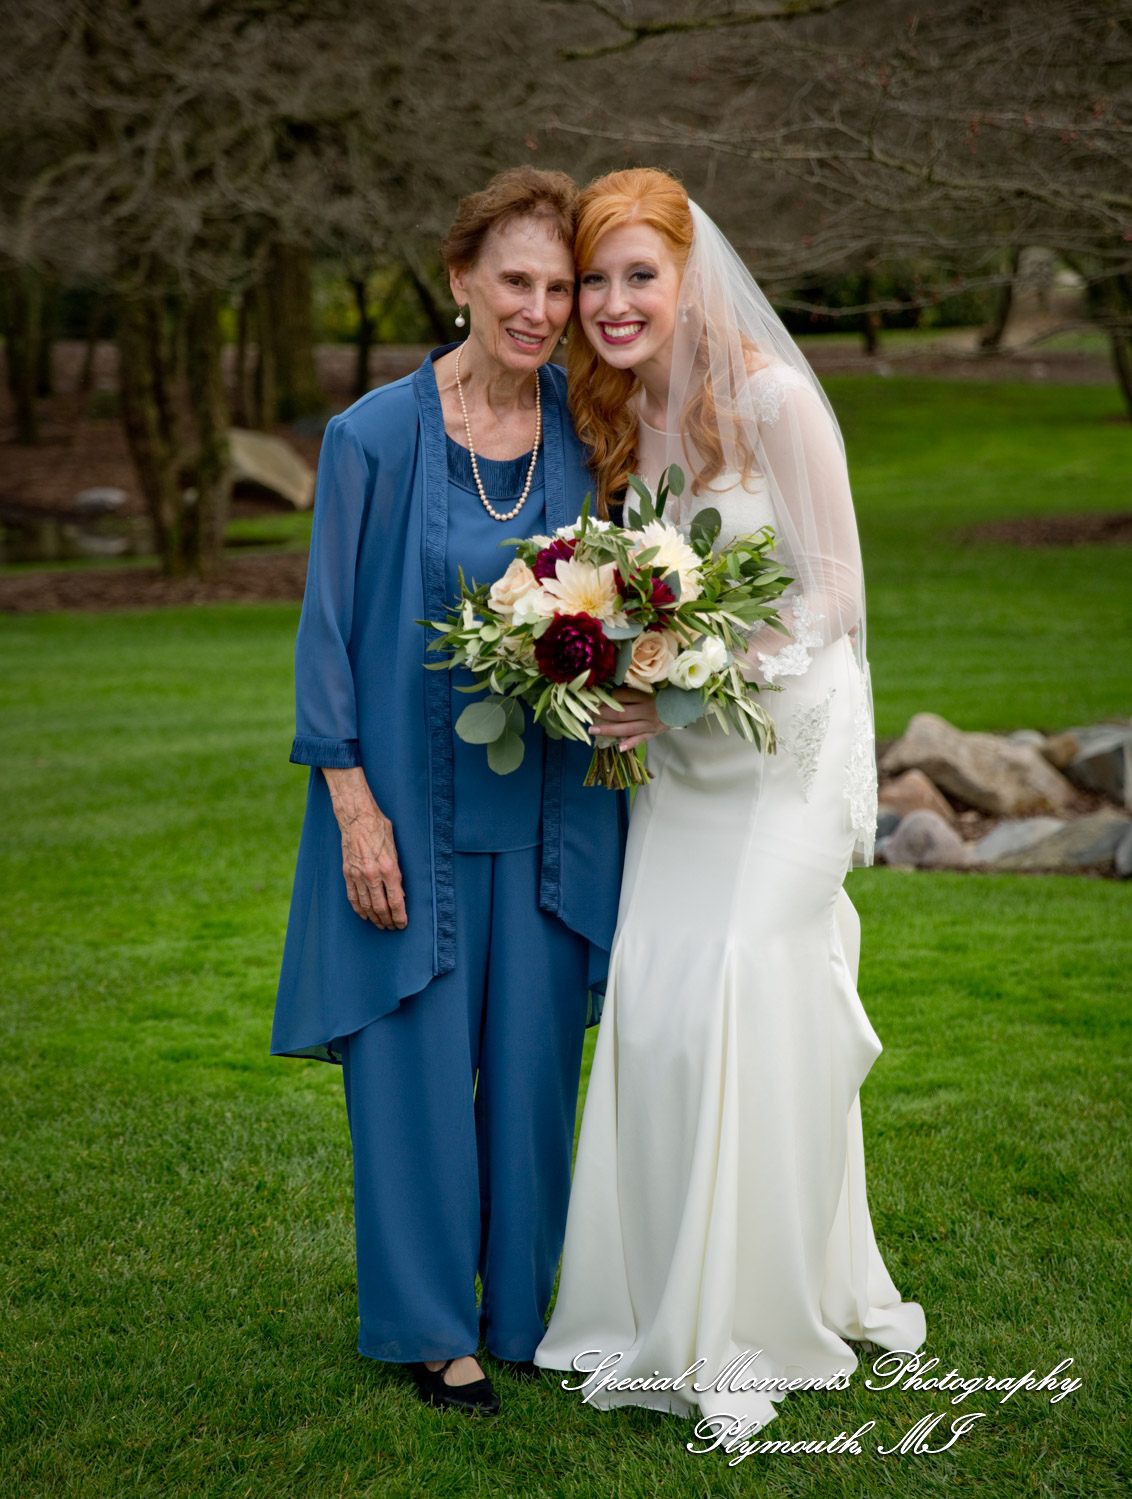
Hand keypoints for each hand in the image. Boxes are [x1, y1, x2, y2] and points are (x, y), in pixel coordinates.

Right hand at [322, 767, 406, 929]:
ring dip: (375, 918)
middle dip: (388, 921)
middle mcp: (373, 874)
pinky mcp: (347, 873)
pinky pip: (353, 897)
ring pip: (366, 905)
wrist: (357, 817)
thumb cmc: (380, 829)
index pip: (395, 901)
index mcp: (388, 868)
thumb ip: (398, 872)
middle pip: (380, 907)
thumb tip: (400, 893)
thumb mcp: (396, 849)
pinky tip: (364, 915)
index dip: (400, 916)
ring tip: (381, 925)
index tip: (403, 924)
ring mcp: (358, 875)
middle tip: (393, 927)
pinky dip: (359, 909)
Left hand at [588, 687, 669, 751]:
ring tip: (592, 730)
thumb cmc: (668, 693)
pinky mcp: (654, 733)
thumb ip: (636, 688)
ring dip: (609, 730)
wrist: (688, 704)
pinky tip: (619, 748)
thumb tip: (614, 687)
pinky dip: (630, 743)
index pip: (624, 695)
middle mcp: (647, 710)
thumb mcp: (654, 686)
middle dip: (602, 713)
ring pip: (627, 728)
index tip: (594, 695)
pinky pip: (641, 739)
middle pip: (621, 713)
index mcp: (647, 696)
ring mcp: (651, 724)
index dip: (608, 696)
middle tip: (586, 713)